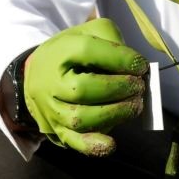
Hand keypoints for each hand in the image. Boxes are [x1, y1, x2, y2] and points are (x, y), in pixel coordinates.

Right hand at [24, 18, 147, 155]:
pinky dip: (94, 145)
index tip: (141, 65)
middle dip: (118, 88)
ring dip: (114, 113)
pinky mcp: (57, 130)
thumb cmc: (72, 53)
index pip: (88, 51)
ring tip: (135, 105)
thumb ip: (113, 42)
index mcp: (60, 52)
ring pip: (81, 117)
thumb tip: (136, 66)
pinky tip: (111, 144)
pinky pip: (74, 142)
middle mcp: (52, 82)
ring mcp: (52, 109)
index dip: (119, 59)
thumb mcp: (89, 33)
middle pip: (83, 89)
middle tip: (139, 86)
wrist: (37, 74)